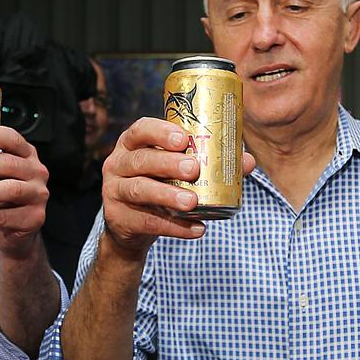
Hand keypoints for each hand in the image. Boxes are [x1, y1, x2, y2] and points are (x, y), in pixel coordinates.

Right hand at [100, 117, 255, 256]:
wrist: (132, 225)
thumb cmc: (160, 185)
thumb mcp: (176, 170)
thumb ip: (208, 162)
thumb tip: (246, 161)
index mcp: (133, 143)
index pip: (141, 129)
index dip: (160, 132)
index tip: (183, 139)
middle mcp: (118, 163)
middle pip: (141, 159)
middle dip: (168, 163)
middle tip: (194, 169)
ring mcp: (114, 190)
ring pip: (140, 190)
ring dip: (168, 195)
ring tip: (193, 202)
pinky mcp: (117, 217)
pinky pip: (147, 222)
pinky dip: (174, 227)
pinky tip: (196, 229)